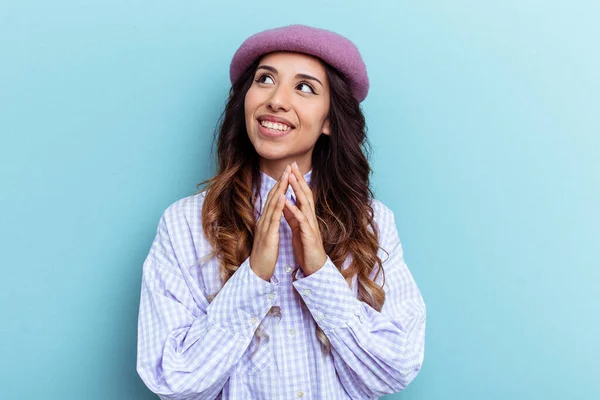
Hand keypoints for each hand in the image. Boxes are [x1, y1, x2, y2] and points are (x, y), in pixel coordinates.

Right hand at [249, 165, 290, 280]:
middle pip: (272, 197)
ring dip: (279, 189)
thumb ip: (271, 223)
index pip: (273, 199)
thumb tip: (275, 213)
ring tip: (286, 176)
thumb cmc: (265, 255)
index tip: (287, 173)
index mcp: (266, 221)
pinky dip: (278, 206)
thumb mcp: (269, 235)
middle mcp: (264, 221)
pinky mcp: (268, 236)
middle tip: (287, 167)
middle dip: (280, 181)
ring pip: (272, 204)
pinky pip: (273, 219)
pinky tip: (282, 196)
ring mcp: (265, 227)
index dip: (280, 185)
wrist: (258, 271)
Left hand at [282, 162, 326, 275]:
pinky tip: (288, 203)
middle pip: (305, 194)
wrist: (314, 266)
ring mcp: (311, 225)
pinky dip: (294, 210)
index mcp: (306, 216)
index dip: (297, 181)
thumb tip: (286, 203)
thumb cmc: (306, 248)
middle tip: (293, 165)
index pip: (302, 194)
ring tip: (291, 178)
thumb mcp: (297, 229)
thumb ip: (293, 216)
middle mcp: (310, 217)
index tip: (291, 167)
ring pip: (305, 204)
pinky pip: (301, 220)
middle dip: (299, 179)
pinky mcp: (309, 234)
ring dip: (298, 190)